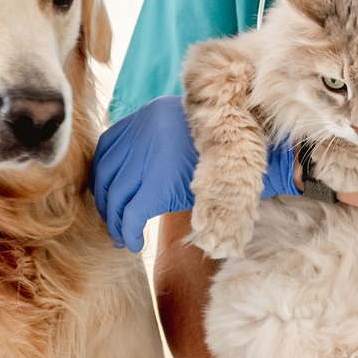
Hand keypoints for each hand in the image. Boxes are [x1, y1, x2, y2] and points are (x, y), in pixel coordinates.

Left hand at [93, 95, 298, 251]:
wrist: (257, 149)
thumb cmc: (228, 146)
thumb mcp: (186, 132)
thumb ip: (159, 142)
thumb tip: (133, 171)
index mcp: (149, 114)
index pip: (106, 147)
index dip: (101, 173)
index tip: (106, 192)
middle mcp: (144, 132)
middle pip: (105, 172)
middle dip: (104, 201)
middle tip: (112, 220)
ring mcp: (150, 158)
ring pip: (114, 196)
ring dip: (113, 221)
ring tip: (122, 237)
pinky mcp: (158, 185)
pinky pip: (130, 214)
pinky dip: (126, 232)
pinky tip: (132, 242)